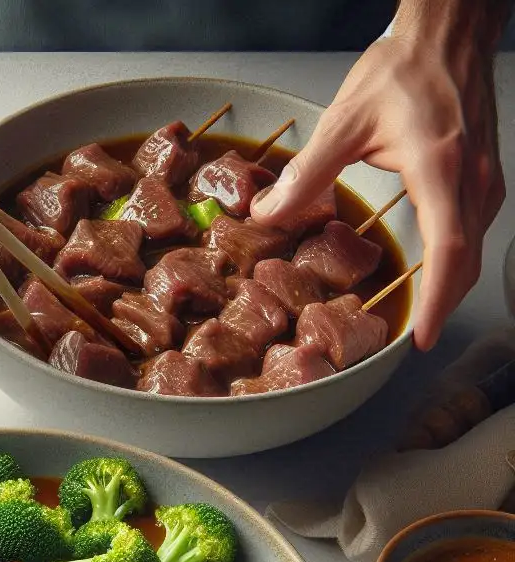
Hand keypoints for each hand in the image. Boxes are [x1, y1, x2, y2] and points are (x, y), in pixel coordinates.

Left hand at [250, 2, 506, 350]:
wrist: (446, 33)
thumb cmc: (402, 70)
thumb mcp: (343, 123)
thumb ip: (306, 175)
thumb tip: (267, 214)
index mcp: (440, 168)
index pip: (449, 249)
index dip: (439, 299)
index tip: (424, 336)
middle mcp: (471, 178)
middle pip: (466, 260)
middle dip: (444, 304)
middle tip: (416, 339)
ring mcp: (483, 176)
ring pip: (474, 248)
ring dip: (452, 284)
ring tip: (424, 314)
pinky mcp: (481, 174)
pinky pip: (474, 229)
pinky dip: (456, 258)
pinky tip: (434, 269)